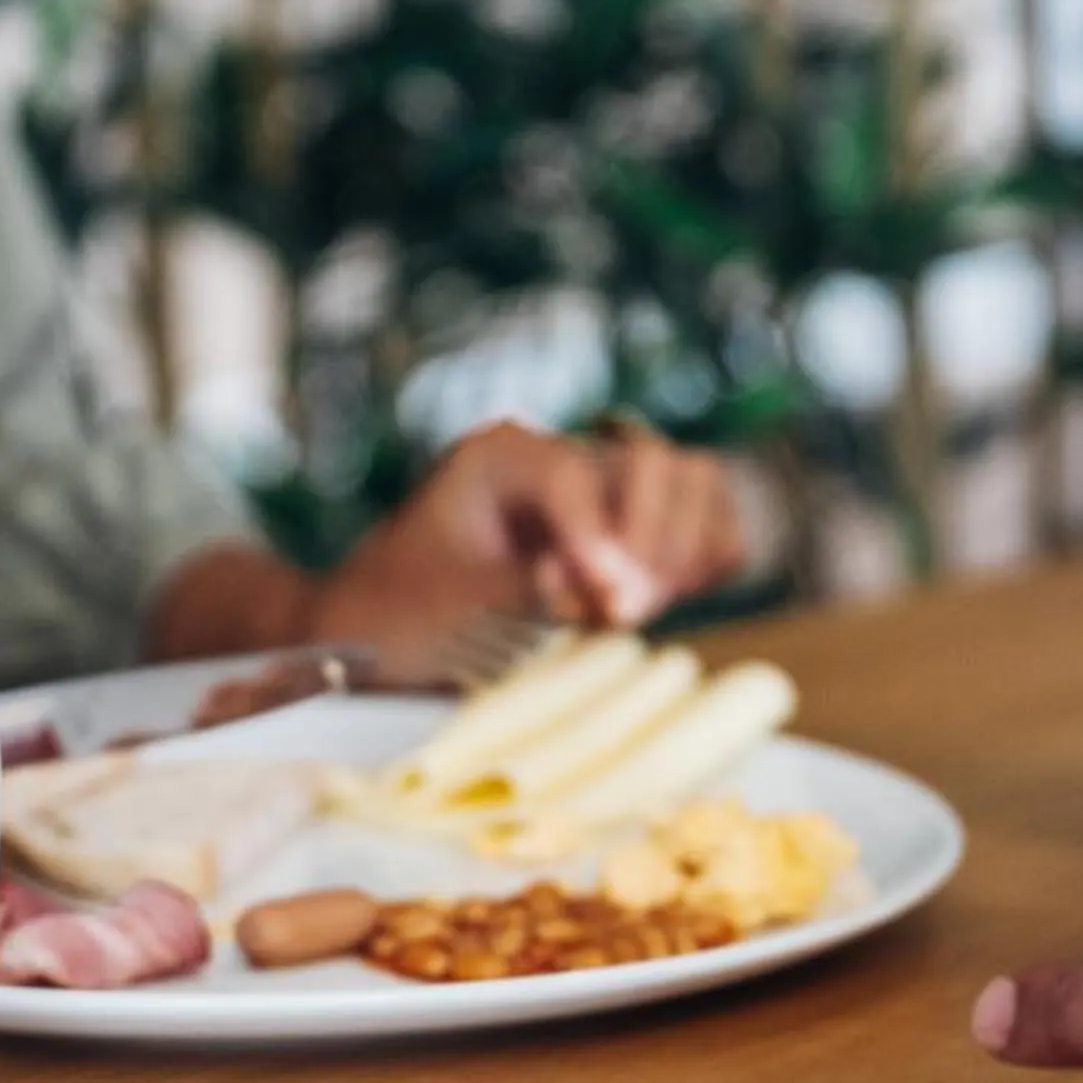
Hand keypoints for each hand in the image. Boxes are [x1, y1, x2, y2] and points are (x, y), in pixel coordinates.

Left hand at [308, 420, 746, 646]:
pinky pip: (705, 520)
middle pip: (652, 461)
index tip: (609, 607)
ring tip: (635, 607)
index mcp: (501, 453)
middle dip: (652, 539)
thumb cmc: (395, 610)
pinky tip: (666, 596)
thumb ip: (517, 584)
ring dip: (683, 548)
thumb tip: (582, 581)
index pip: (573, 475)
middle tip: (621, 613)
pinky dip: (704, 557)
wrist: (377, 629)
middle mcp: (558, 455)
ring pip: (692, 480)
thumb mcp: (442, 598)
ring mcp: (602, 486)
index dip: (599, 540)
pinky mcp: (631, 526)